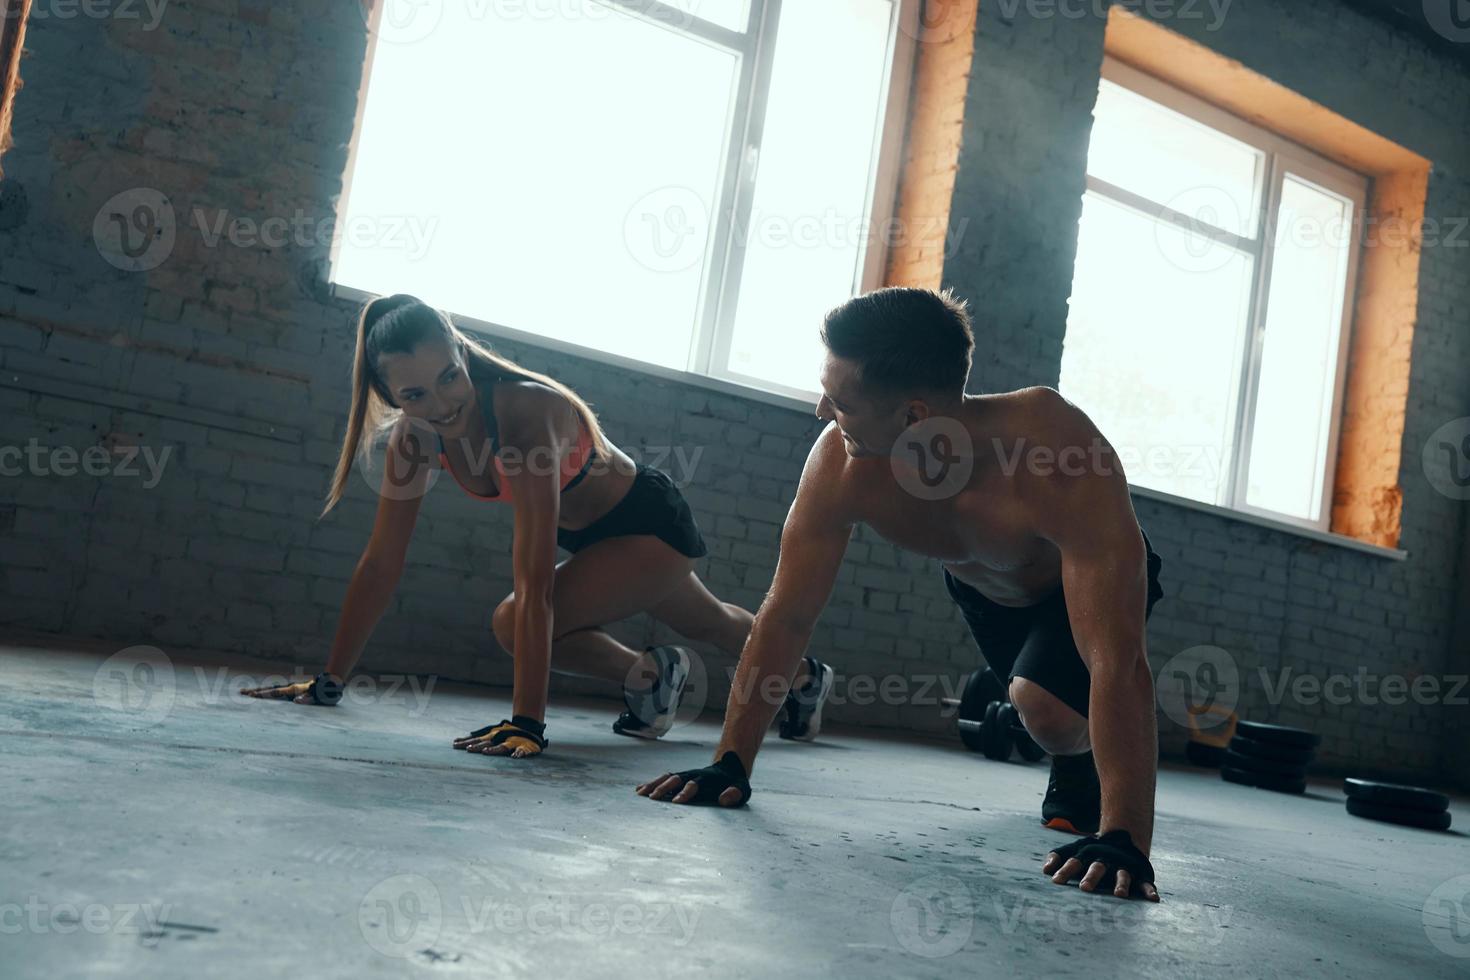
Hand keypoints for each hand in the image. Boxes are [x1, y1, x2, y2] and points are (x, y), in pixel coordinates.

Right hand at [241, 673, 341, 705]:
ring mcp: (293, 688)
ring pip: (274, 689)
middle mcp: (291, 688)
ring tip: (249, 693)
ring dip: (261, 691)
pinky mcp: (296, 689)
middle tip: (241, 692)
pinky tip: (266, 694)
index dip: (263, 695)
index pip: (275, 693)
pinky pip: (279, 691)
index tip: (250, 696)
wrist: (332, 681)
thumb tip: (296, 702)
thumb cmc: (325, 691)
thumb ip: (308, 699)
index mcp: (294, 690)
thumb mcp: (318, 697)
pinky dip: (270, 692)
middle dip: (256, 691)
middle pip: (270, 689)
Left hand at [453, 716, 547, 758]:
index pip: (476, 740)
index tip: (455, 745)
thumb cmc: (506, 732)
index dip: (466, 742)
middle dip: (477, 747)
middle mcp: (501, 739)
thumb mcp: (491, 733)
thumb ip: (475, 738)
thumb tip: (455, 741)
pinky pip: (522, 751)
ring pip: (502, 747)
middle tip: (468, 750)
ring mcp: (512, 743)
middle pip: (487, 743)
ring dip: (494, 750)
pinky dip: (519, 754)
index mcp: (492, 736)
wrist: (529, 727)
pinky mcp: (525, 747)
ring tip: (486, 752)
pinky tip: (515, 757)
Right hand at [636, 751, 749, 806]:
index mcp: (707, 780)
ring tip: (640, 793)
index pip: (694, 785)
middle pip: (676, 780)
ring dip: (654, 784)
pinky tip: (639, 790)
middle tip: (653, 798)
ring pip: (667, 777)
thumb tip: (723, 799)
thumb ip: (735, 794)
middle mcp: (693, 775)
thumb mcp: (742, 789)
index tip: (676, 802)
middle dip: (664, 788)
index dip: (685, 793)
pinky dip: (652, 783)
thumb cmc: (735, 783)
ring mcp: (686, 775)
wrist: (729, 767)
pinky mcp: (680, 777)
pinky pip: (664, 778)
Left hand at [1043, 829, 1159, 900]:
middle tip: (1085, 888)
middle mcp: (1105, 860)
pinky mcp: (1139, 873)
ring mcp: (1122, 866)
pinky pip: (1145, 882)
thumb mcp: (1073, 849)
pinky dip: (1149, 890)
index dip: (1065, 871)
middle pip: (1097, 868)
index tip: (1056, 881)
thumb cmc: (1090, 851)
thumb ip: (1057, 857)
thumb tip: (1045, 870)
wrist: (1121, 838)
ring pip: (1122, 875)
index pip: (1074, 862)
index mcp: (1087, 855)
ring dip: (1121, 884)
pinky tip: (1153, 898)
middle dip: (1091, 877)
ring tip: (1119, 895)